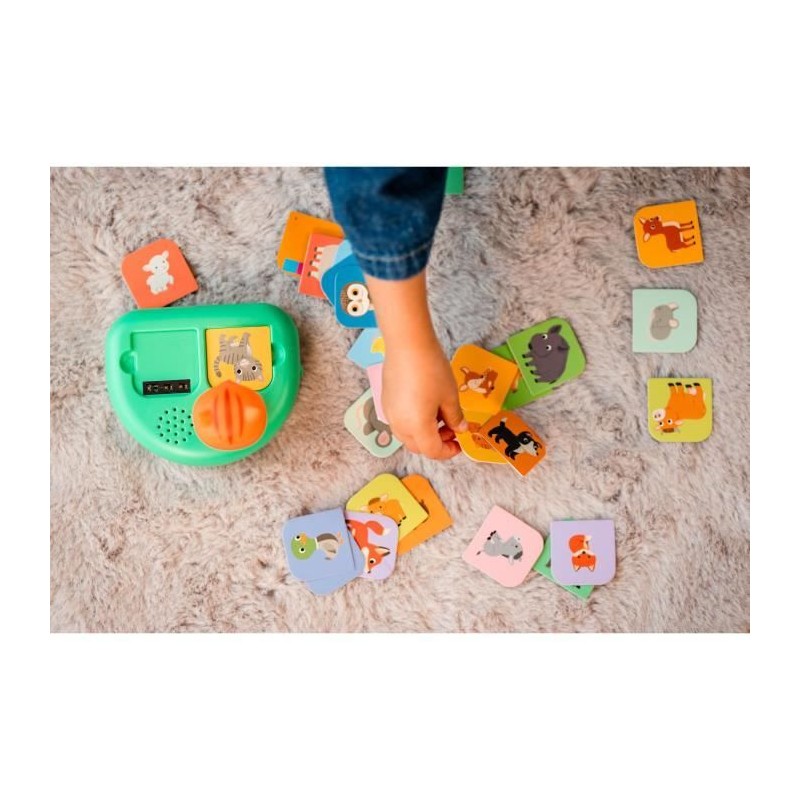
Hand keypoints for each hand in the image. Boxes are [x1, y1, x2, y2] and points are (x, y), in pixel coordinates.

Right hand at [382, 342, 467, 458]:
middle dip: (436, 443)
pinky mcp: (386, 401)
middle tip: (452, 430)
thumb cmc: (432, 370)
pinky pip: (400, 421)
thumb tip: (459, 429)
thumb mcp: (450, 396)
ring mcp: (390, 413)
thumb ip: (455, 417)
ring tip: (440, 416)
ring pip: (407, 435)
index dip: (448, 451)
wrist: (408, 345)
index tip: (459, 443)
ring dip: (424, 434)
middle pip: (418, 446)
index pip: (433, 451)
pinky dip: (414, 423)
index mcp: (417, 427)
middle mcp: (399, 425)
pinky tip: (425, 406)